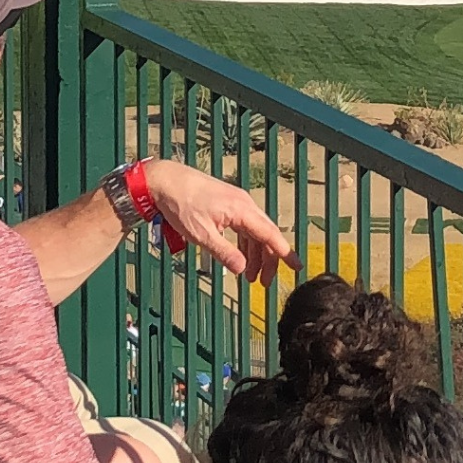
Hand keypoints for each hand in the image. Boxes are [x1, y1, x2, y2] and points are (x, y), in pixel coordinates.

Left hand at [139, 158, 296, 285]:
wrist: (166, 180)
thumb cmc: (181, 203)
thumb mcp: (201, 234)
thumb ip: (224, 253)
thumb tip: (242, 269)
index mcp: (242, 211)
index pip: (270, 235)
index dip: (284, 253)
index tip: (296, 266)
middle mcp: (244, 204)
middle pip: (266, 235)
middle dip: (269, 260)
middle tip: (265, 282)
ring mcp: (237, 203)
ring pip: (255, 232)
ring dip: (256, 254)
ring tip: (250, 276)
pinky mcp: (228, 204)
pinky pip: (245, 226)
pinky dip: (246, 243)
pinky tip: (240, 256)